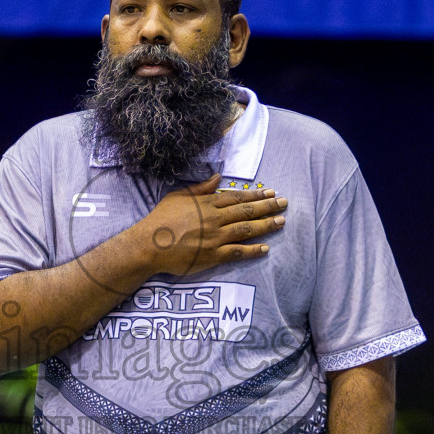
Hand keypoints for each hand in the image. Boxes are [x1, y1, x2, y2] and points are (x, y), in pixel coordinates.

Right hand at [140, 174, 287, 276]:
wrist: (149, 244)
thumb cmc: (160, 219)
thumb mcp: (179, 196)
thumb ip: (200, 188)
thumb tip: (217, 177)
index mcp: (207, 203)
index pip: (237, 198)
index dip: (256, 195)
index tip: (270, 193)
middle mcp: (215, 219)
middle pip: (247, 211)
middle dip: (268, 207)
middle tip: (284, 204)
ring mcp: (216, 238)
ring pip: (247, 229)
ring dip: (266, 225)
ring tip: (281, 222)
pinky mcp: (213, 256)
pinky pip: (238, 252)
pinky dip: (253, 250)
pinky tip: (266, 248)